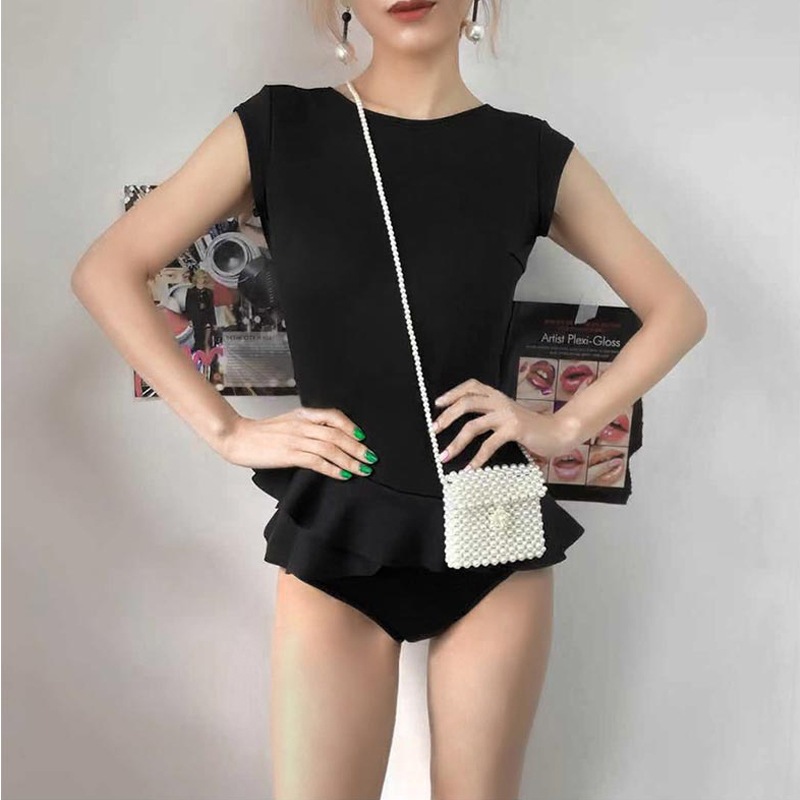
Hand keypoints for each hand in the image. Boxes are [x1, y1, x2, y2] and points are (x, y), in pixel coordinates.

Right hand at [217, 407, 377, 480]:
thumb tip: (329, 440)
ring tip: (363, 470)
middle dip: (358, 448)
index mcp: (303, 415)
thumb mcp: (288, 424)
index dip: (351, 427)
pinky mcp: (289, 454)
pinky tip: (344, 475)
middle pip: (337, 435)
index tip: (363, 438)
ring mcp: (296, 439)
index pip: (334, 416)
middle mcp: (303, 425)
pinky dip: (333, 469)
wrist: (236, 437)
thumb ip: (307, 428)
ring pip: (331, 448)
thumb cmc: (262, 434)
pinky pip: (317, 461)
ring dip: (351, 461)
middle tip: (372, 459)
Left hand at [431, 378, 572, 468]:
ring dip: (456, 442)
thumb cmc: (533, 428)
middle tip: (434, 430)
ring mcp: (507, 415)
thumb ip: (491, 418)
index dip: (452, 393)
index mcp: (497, 397)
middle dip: (447, 417)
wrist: (559, 432)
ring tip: (445, 455)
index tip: (438, 404)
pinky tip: (470, 468)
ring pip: (473, 425)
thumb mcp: (508, 417)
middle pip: (466, 403)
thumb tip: (465, 430)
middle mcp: (500, 402)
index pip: (471, 387)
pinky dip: (477, 458)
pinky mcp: (514, 429)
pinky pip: (489, 444)